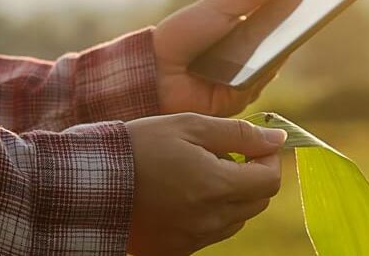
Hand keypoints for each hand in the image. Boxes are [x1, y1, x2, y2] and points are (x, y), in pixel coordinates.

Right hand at [126, 113, 285, 255]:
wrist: (91, 182)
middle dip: (251, 176)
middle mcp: (210, 219)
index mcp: (216, 186)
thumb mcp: (190, 126)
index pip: (270, 180)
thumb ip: (238, 134)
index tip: (252, 146)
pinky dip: (210, 214)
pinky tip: (183, 195)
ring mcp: (194, 239)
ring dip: (231, 196)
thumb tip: (277, 139)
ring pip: (236, 219)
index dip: (267, 159)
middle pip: (257, 202)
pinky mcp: (176, 250)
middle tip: (222, 155)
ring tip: (198, 174)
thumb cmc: (140, 146)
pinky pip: (211, 233)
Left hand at [153, 0, 290, 115]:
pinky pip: (259, 84)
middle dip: (296, 28)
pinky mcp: (236, 101)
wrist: (152, 69)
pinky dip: (265, 70)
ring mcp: (241, 80)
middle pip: (279, 44)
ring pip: (273, 64)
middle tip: (318, 9)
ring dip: (283, 48)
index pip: (276, 23)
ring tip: (299, 26)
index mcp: (240, 33)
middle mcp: (244, 58)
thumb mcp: (220, 7)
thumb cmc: (182, 34)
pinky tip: (273, 54)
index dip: (295, 11)